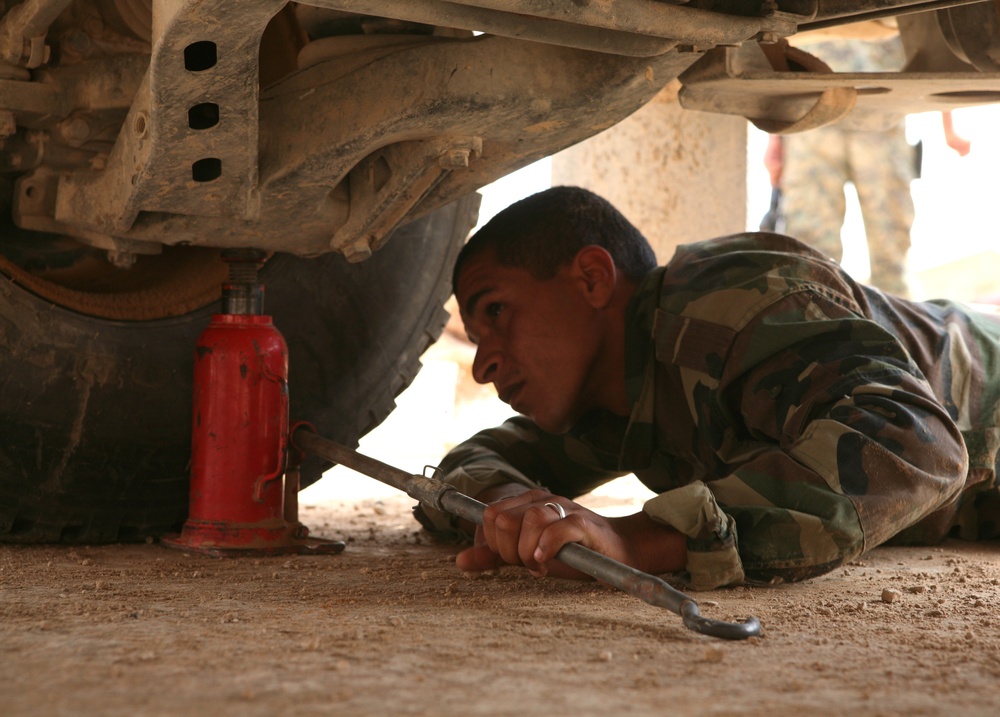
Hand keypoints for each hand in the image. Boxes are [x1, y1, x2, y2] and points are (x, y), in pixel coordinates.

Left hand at [455, 489, 686, 578]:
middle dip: (507, 550)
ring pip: (528, 521)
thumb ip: (494, 556)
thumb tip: (460, 561)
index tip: (511, 559)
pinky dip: (545, 548)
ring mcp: (564, 509)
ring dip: (527, 552)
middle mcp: (543, 499)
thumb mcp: (526, 554)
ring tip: (539, 566)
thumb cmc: (571, 554)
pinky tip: (545, 562)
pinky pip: (555, 530)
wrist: (619, 553)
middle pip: (503, 519)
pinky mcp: (583, 525)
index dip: (492, 543)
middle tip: (526, 563)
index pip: (489, 515)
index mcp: (526, 502)